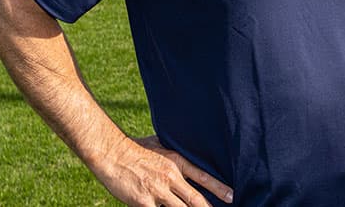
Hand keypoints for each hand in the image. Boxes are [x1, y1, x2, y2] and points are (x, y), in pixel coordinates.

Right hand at [95, 135, 232, 205]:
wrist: (112, 154)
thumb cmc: (135, 147)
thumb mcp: (160, 144)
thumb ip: (173, 151)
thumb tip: (184, 150)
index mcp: (177, 162)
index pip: (203, 177)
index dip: (219, 188)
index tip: (232, 196)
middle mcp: (171, 177)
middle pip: (195, 198)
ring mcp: (158, 191)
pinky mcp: (144, 203)